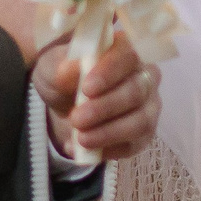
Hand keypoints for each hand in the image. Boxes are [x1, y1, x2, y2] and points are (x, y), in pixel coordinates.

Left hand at [30, 34, 161, 162]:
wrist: (64, 102)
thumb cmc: (64, 76)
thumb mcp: (53, 67)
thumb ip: (61, 68)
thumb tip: (69, 70)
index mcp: (126, 50)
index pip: (129, 56)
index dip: (110, 73)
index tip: (86, 88)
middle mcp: (145, 76)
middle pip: (136, 91)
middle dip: (105, 108)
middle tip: (76, 119)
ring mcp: (148, 106)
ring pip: (140, 121)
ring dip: (109, 132)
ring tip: (80, 138)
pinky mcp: (143, 134)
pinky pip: (133, 145)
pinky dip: (107, 150)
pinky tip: (81, 149)